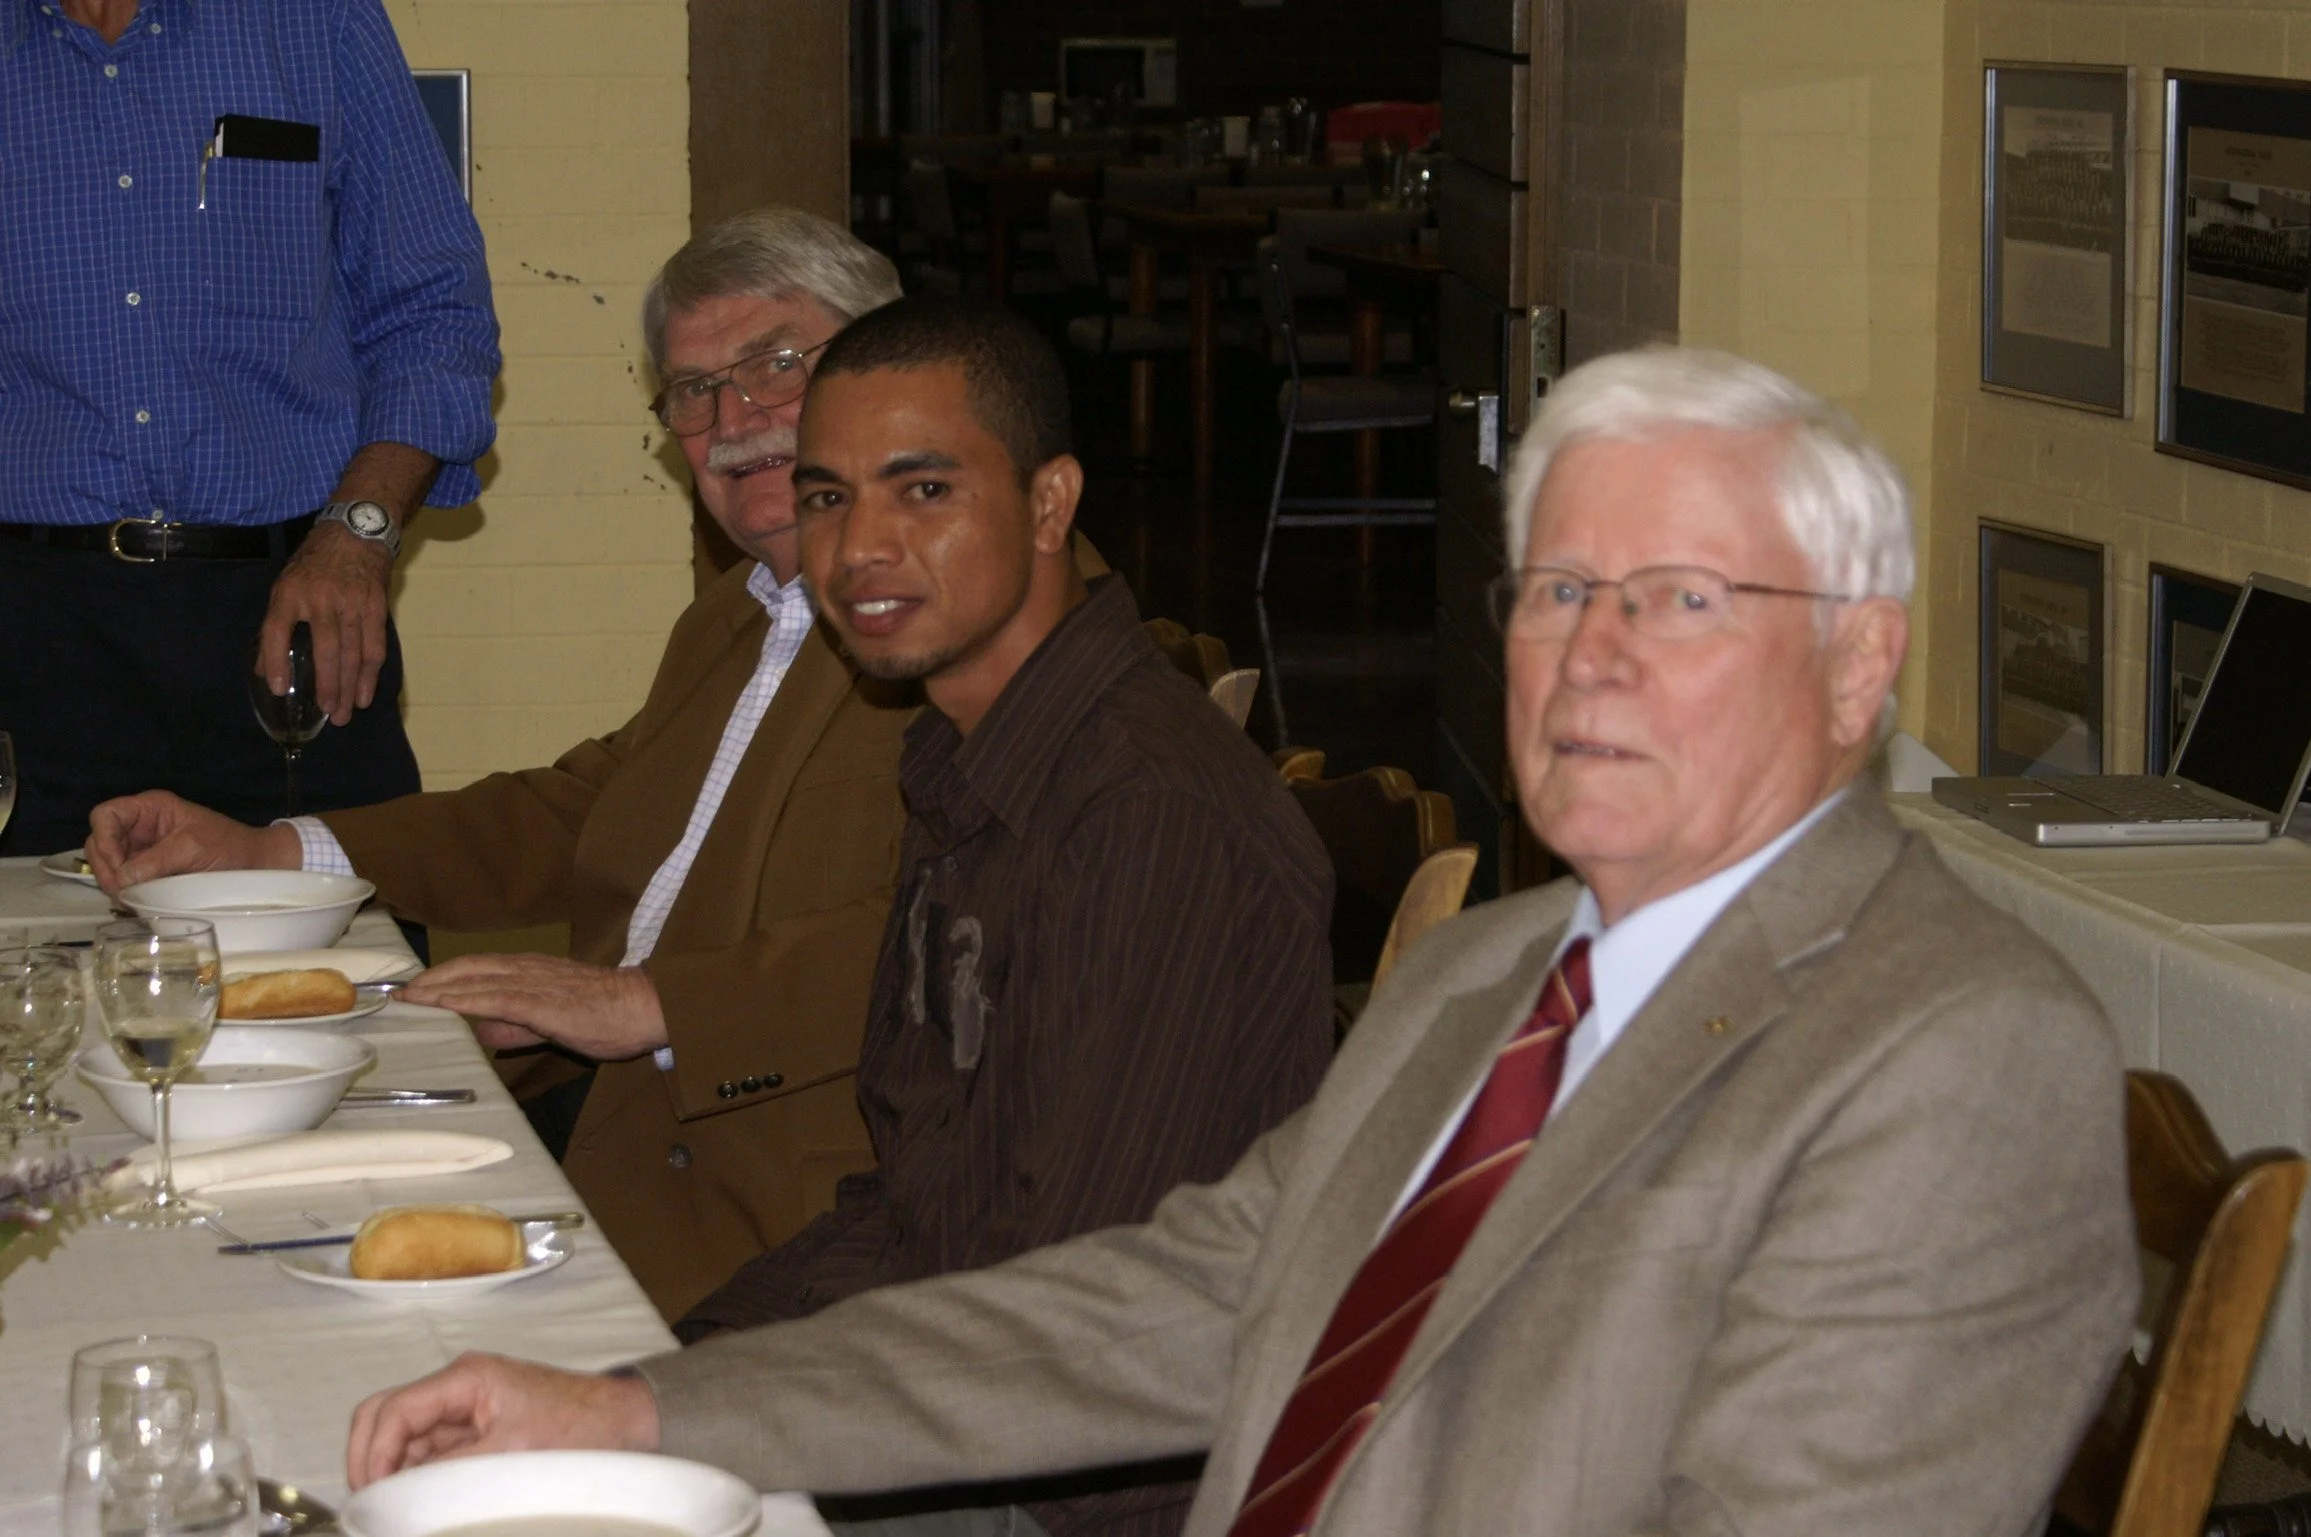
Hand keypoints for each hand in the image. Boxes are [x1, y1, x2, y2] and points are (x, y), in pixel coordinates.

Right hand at [85, 791, 302, 895]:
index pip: (105, 815)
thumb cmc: (229, 846)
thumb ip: (155, 861)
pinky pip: (123, 880)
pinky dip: (123, 892)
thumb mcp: (192, 848)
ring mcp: (142, 851)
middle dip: (105, 867)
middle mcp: (140, 827)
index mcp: (150, 809)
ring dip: (112, 882)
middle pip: (99, 842)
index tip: (118, 866)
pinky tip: (134, 902)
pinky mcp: (148, 872)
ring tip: (127, 899)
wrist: (255, 864)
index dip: (104, 839)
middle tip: (119, 892)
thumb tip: (120, 880)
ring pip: (107, 865)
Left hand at [261, 520, 392, 724]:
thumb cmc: (315, 564)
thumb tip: (264, 670)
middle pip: (325, 652)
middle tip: (328, 714)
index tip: (279, 689)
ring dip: (350, 688)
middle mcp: (320, 599)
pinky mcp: (375, 607)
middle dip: (328, 687)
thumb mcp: (285, 586)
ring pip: (352, 654)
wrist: (355, 531)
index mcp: (289, 594)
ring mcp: (351, 604)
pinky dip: (371, 674)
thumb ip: (276, 626)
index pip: (277, 632)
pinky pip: (374, 647)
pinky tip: (365, 693)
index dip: (276, 661)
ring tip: (346, 713)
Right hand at [347, 1352, 659, 1488]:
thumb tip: (399, 1490)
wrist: (625, 1423)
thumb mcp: (510, 1452)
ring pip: (403, 1436)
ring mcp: (465, 1408)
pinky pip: (430, 1451)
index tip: (372, 1494)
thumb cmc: (581, 1426)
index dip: (374, 1454)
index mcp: (465, 1378)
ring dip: (393, 1469)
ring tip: (398, 1507)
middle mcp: (459, 1386)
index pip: (393, 1410)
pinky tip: (423, 1499)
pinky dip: (417, 1473)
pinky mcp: (476, 1429)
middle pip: (386, 1415)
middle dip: (370, 1457)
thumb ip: (449, 1469)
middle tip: (372, 1503)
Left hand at [401, 954, 669, 1058]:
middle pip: (467, 967)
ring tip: (408, 999)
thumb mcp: (554, 1022)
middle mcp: (528, 969)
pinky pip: (492, 998)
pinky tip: (439, 1004)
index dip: (444, 976)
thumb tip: (483, 1031)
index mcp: (533, 971)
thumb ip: (517, 1027)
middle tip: (399, 994)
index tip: (415, 989)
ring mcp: (533, 983)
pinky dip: (460, 999)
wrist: (646, 1007)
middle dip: (430, 979)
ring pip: (474, 979)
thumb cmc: (610, 1015)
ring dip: (436, 988)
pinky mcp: (540, 1002)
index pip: (479, 967)